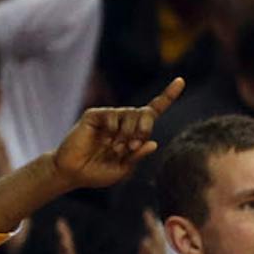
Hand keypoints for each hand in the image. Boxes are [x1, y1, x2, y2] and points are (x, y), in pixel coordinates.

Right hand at [51, 79, 182, 190]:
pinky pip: (112, 115)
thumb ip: (137, 156)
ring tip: (116, 148)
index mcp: (134, 132)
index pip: (154, 111)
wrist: (72, 173)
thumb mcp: (123, 169)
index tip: (181, 81)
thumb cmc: (98, 172)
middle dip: (145, 128)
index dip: (168, 96)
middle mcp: (123, 120)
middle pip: (146, 113)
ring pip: (130, 114)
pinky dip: (113, 129)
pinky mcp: (94, 115)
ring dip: (128, 133)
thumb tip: (153, 142)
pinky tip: (106, 140)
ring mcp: (109, 116)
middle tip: (134, 144)